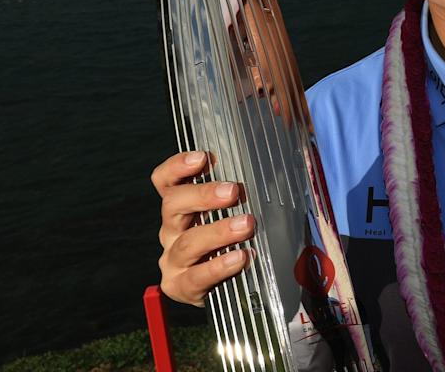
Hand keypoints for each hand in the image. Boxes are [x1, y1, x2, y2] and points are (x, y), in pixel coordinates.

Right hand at [151, 151, 255, 305]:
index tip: (202, 158)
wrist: (233, 286)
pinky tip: (241, 258)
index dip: (177, 167)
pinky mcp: (180, 286)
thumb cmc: (238, 239)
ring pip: (187, 243)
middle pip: (173, 205)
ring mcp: (173, 260)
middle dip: (203, 195)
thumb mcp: (239, 211)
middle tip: (232, 191)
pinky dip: (219, 267)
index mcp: (182, 207)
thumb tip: (279, 164)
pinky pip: (195, 277)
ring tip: (246, 225)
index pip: (166, 182)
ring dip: (218, 232)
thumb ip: (246, 192)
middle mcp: (171, 230)